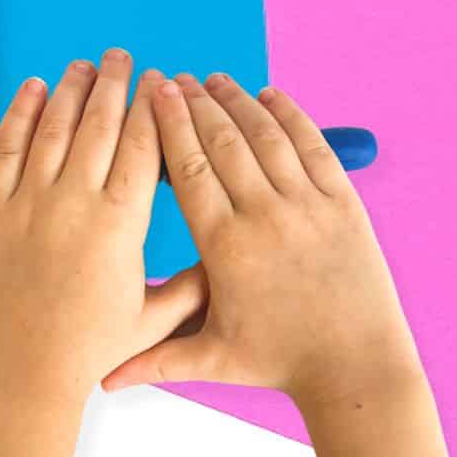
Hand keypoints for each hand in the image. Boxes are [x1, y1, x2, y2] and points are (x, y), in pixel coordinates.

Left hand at [0, 52, 205, 408]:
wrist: (20, 369)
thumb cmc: (88, 349)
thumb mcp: (153, 320)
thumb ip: (192, 285)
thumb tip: (226, 258)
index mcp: (119, 226)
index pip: (141, 146)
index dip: (151, 108)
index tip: (159, 82)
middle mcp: (74, 204)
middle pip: (98, 124)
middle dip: (114, 84)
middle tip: (122, 58)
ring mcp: (28, 202)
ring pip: (54, 127)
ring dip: (70, 89)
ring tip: (84, 66)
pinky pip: (8, 147)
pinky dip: (21, 113)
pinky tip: (34, 89)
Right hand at [101, 74, 422, 412]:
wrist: (357, 372)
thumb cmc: (280, 364)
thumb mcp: (210, 358)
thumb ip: (152, 356)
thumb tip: (99, 378)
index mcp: (225, 246)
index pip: (187, 167)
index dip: (167, 124)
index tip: (150, 94)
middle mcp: (264, 217)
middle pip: (221, 141)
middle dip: (192, 103)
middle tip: (171, 78)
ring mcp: (307, 207)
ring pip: (265, 136)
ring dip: (235, 101)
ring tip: (213, 80)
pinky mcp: (344, 205)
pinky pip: (313, 146)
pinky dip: (290, 115)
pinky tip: (269, 95)